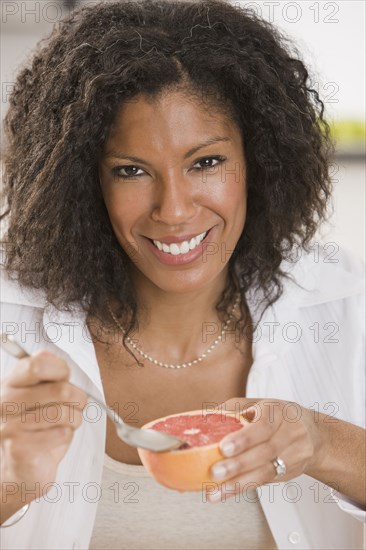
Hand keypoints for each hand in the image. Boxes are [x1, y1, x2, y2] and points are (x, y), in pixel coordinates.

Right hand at [0, 350, 87, 522]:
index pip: (37, 364)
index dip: (61, 370)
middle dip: (78, 399)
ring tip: (68, 423)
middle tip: (76, 406)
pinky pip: (61, 433)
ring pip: (63, 412)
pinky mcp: (20, 448)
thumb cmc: (37, 427)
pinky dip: (67, 436)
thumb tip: (46, 354)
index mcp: (11, 383)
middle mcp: (5, 402)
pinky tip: (57, 438)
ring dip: (75, 419)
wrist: (22, 469)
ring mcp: (10, 426)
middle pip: (61, 389)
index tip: (64, 378)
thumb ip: (45, 372)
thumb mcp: (41, 394)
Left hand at [206, 397, 323, 502]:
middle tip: (214, 472)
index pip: (263, 426)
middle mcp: (290, 433)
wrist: (315, 434)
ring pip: (265, 472)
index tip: (224, 447)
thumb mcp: (259, 403)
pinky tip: (224, 492)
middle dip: (238, 465)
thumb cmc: (278, 415)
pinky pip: (264, 482)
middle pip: (264, 452)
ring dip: (237, 483)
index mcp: (279, 411)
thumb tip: (202, 419)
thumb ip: (233, 409)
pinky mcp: (289, 473)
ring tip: (214, 492)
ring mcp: (293, 456)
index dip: (244, 438)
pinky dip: (243, 487)